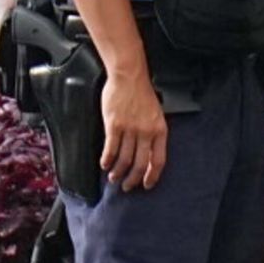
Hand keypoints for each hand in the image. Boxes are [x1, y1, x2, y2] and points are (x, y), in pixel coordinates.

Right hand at [100, 62, 167, 190]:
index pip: (158, 161)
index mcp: (159, 131)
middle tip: (127, 186)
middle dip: (133, 179)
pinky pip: (110, 148)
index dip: (152, 176)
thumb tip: (147, 154)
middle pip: (140, 164)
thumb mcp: (156, 115)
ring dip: (118, 171)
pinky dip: (107, 159)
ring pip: (124, 159)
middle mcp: (146, 132)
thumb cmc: (141, 93)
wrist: (129, 76)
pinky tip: (104, 164)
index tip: (146, 184)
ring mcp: (130, 129)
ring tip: (113, 177)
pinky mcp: (114, 125)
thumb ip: (153, 134)